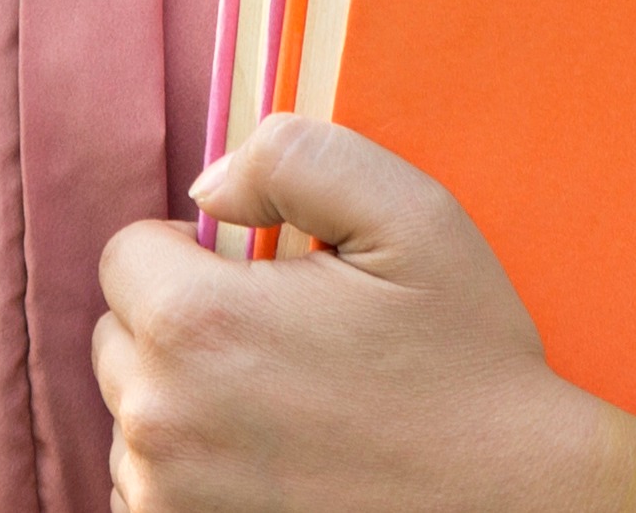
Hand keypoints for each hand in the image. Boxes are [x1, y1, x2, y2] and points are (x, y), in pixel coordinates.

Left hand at [93, 118, 635, 512]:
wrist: (517, 503)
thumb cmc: (467, 362)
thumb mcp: (412, 216)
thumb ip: (293, 157)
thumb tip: (206, 188)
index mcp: (196, 324)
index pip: (126, 255)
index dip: (197, 254)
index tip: (265, 282)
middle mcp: (159, 421)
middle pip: (118, 340)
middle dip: (183, 328)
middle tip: (287, 348)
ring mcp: (167, 500)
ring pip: (132, 418)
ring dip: (184, 405)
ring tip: (287, 413)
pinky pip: (147, 491)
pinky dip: (192, 474)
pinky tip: (273, 467)